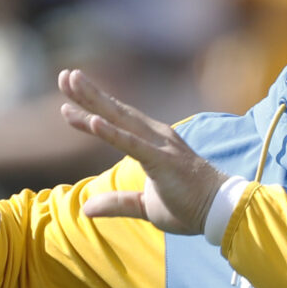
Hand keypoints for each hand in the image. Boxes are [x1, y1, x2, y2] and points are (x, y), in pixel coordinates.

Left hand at [57, 69, 226, 234]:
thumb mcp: (145, 207)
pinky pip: (132, 145)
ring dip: (95, 101)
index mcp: (152, 145)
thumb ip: (117, 203)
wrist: (222, 212)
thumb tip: (86, 209)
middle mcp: (155, 137)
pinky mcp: (163, 161)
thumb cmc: (189, 206)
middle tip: (64, 75)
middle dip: (88, 93)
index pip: (117, 123)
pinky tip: (93, 121)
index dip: (91, 110)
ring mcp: (159, 146)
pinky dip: (112, 132)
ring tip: (71, 83)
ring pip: (120, 120)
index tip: (66, 99)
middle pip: (115, 112)